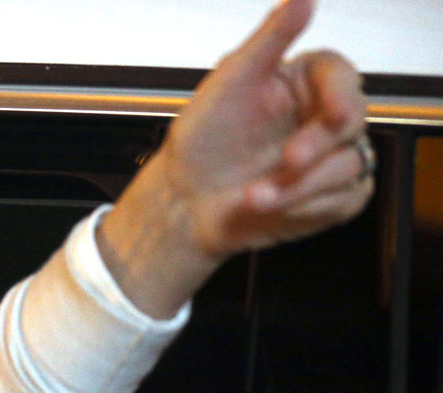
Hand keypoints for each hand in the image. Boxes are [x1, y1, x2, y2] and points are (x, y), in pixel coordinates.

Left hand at [98, 0, 372, 318]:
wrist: (184, 203)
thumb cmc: (200, 143)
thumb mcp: (228, 83)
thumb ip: (269, 39)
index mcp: (301, 83)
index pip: (341, 76)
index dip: (341, 94)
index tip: (331, 113)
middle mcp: (318, 118)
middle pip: (352, 121)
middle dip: (317, 146)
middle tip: (287, 162)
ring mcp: (327, 158)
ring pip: (350, 165)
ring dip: (302, 186)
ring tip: (256, 196)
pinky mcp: (330, 196)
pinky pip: (346, 199)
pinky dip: (309, 208)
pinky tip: (274, 207)